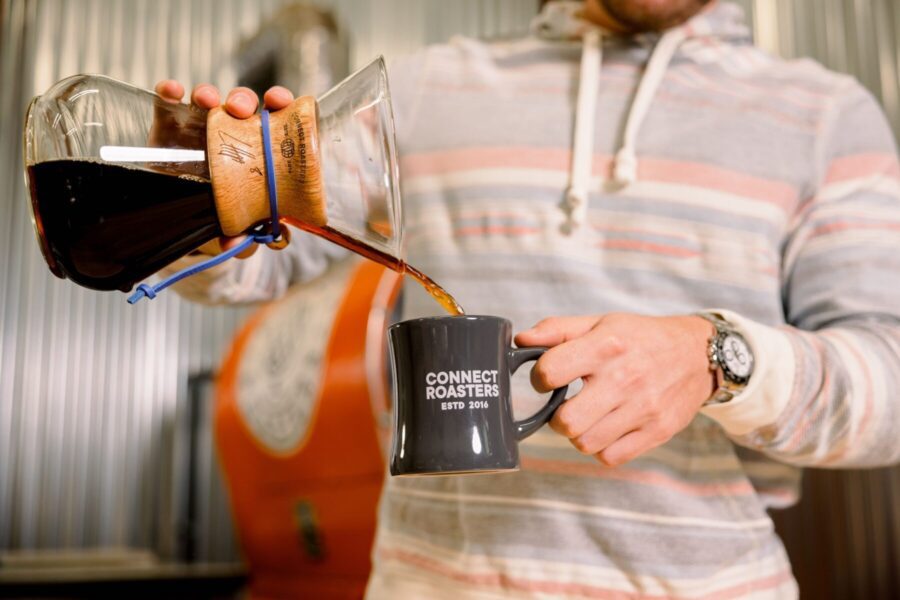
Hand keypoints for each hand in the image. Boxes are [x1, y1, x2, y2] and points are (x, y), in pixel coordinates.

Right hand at [152, 79, 295, 256]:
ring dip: (209, 94)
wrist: (181, 219)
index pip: (274, 117)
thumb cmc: (221, 214)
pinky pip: (168, 105)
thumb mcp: (241, 228)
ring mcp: (199, 127)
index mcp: (257, 147)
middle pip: (241, 104)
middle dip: (242, 99)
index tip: (281, 101)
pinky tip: (173, 93)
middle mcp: (230, 132)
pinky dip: (170, 94)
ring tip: (206, 101)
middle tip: (241, 109)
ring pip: (207, 100)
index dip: (280, 103)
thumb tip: (258, 243)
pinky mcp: (168, 128)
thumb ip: (254, 236)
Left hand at [514, 313, 715, 466]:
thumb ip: (557, 329)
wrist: (697, 354)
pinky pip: (610, 457)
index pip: (550, 372)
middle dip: (557, 417)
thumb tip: (520, 341)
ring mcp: (643, 409)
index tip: (547, 379)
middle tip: (566, 406)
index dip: (539, 378)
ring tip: (589, 416)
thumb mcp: (601, 322)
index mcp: (606, 346)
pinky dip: (602, 448)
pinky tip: (607, 428)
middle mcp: (624, 379)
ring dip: (579, 434)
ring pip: (586, 443)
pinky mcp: (657, 432)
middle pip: (566, 422)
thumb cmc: (640, 338)